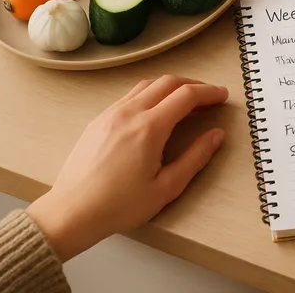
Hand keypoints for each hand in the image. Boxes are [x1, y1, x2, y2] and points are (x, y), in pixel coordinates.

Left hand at [26, 76, 227, 261]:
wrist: (71, 212)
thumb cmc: (118, 206)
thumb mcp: (166, 188)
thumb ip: (195, 158)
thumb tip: (216, 135)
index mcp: (149, 128)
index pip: (186, 96)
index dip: (209, 92)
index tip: (222, 96)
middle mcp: (129, 113)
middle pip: (167, 82)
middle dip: (193, 84)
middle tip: (209, 96)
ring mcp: (110, 113)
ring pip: (147, 85)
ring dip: (171, 86)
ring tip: (186, 100)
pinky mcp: (98, 119)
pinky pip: (130, 95)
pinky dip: (151, 93)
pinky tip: (156, 109)